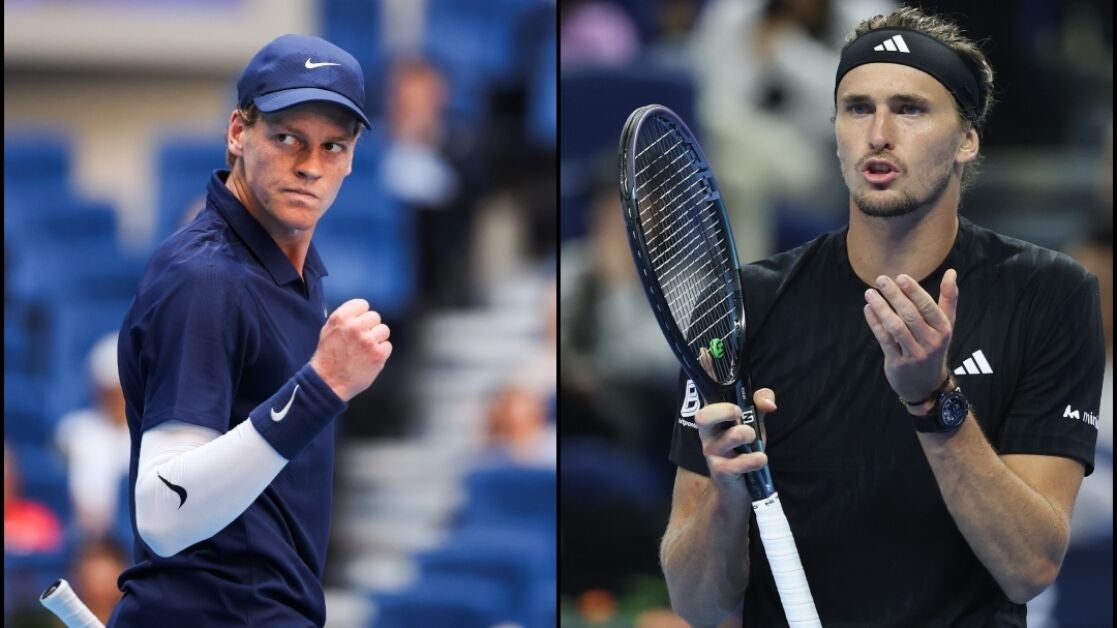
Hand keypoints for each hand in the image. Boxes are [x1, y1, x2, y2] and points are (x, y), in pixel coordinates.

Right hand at [309, 299, 392, 401]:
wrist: (328, 382)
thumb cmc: (328, 357)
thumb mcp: (328, 330)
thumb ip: (344, 319)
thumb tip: (360, 312)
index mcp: (341, 318)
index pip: (363, 304)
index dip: (362, 314)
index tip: (359, 323)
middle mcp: (355, 327)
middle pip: (375, 317)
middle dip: (370, 327)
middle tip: (361, 340)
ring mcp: (368, 340)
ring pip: (384, 330)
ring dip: (377, 339)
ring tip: (366, 349)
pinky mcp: (378, 354)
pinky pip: (387, 346)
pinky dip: (381, 353)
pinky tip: (369, 358)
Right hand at [695, 388, 774, 503]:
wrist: (737, 486)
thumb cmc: (743, 448)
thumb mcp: (754, 422)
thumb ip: (761, 403)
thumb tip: (769, 404)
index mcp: (712, 420)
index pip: (707, 404)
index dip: (722, 401)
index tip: (739, 408)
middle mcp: (707, 435)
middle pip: (703, 416)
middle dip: (726, 411)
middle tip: (741, 415)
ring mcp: (713, 453)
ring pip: (731, 436)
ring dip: (748, 434)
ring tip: (754, 440)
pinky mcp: (722, 470)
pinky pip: (740, 462)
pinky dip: (756, 459)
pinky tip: (760, 459)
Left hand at [862, 270, 958, 403]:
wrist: (926, 385)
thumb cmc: (934, 345)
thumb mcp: (946, 324)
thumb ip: (948, 298)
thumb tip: (951, 271)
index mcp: (944, 330)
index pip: (928, 307)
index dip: (914, 291)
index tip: (900, 277)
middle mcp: (931, 342)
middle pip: (910, 315)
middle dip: (894, 296)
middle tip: (881, 279)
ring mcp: (914, 354)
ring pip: (896, 327)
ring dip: (881, 308)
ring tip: (869, 293)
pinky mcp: (897, 363)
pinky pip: (884, 339)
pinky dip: (874, 323)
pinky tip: (868, 309)